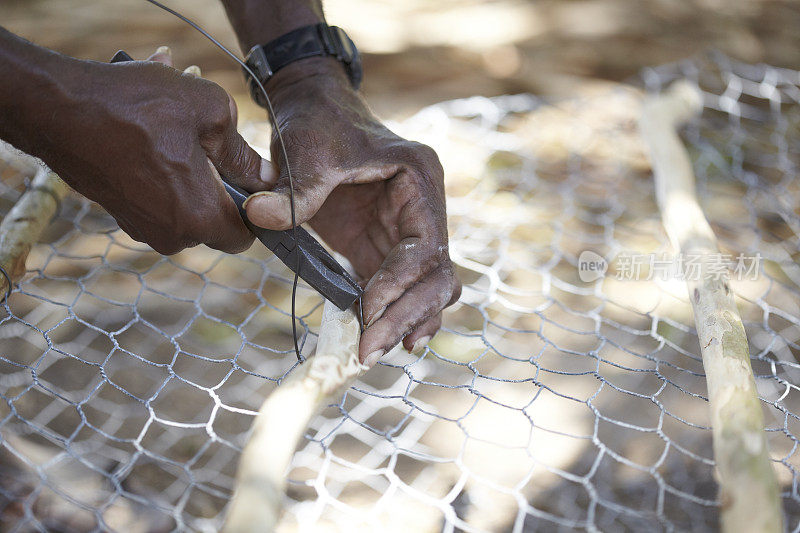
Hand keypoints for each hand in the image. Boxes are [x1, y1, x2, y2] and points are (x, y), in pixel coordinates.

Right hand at [35, 47, 272, 254]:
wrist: (58, 108)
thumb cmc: (135, 105)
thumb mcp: (209, 112)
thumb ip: (244, 153)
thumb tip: (266, 178)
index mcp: (201, 217)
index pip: (246, 235)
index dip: (254, 208)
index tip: (249, 177)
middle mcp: (173, 234)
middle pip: (218, 221)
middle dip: (221, 186)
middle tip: (211, 143)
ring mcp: (145, 228)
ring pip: (188, 207)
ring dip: (192, 174)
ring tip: (180, 131)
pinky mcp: (124, 214)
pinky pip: (161, 200)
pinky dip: (166, 173)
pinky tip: (157, 137)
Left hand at [243, 58, 460, 365]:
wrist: (314, 108)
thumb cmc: (318, 121)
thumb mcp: (309, 150)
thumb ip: (293, 189)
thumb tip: (260, 217)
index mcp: (420, 180)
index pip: (425, 246)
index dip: (399, 282)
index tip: (366, 309)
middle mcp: (423, 210)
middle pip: (436, 276)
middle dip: (405, 316)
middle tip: (368, 351)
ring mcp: (406, 232)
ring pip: (427, 290)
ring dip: (406, 323)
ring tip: (373, 354)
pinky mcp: (383, 248)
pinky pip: (400, 291)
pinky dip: (393, 317)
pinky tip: (377, 343)